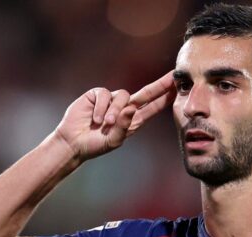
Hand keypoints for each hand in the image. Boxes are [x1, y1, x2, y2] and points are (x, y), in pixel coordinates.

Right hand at [53, 71, 175, 160]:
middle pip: (146, 93)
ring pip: (122, 95)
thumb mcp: (113, 140)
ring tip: (106, 124)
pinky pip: (105, 95)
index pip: (153, 107)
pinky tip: (95, 119)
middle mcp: (125, 107)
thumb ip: (124, 126)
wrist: (73, 142)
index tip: (177, 88)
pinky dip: (101, 108)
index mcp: (133, 120)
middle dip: (160, 85)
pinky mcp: (97, 95)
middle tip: (173, 77)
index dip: (165, 97)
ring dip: (115, 110)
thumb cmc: (95, 144)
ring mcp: (111, 100)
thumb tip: (131, 107)